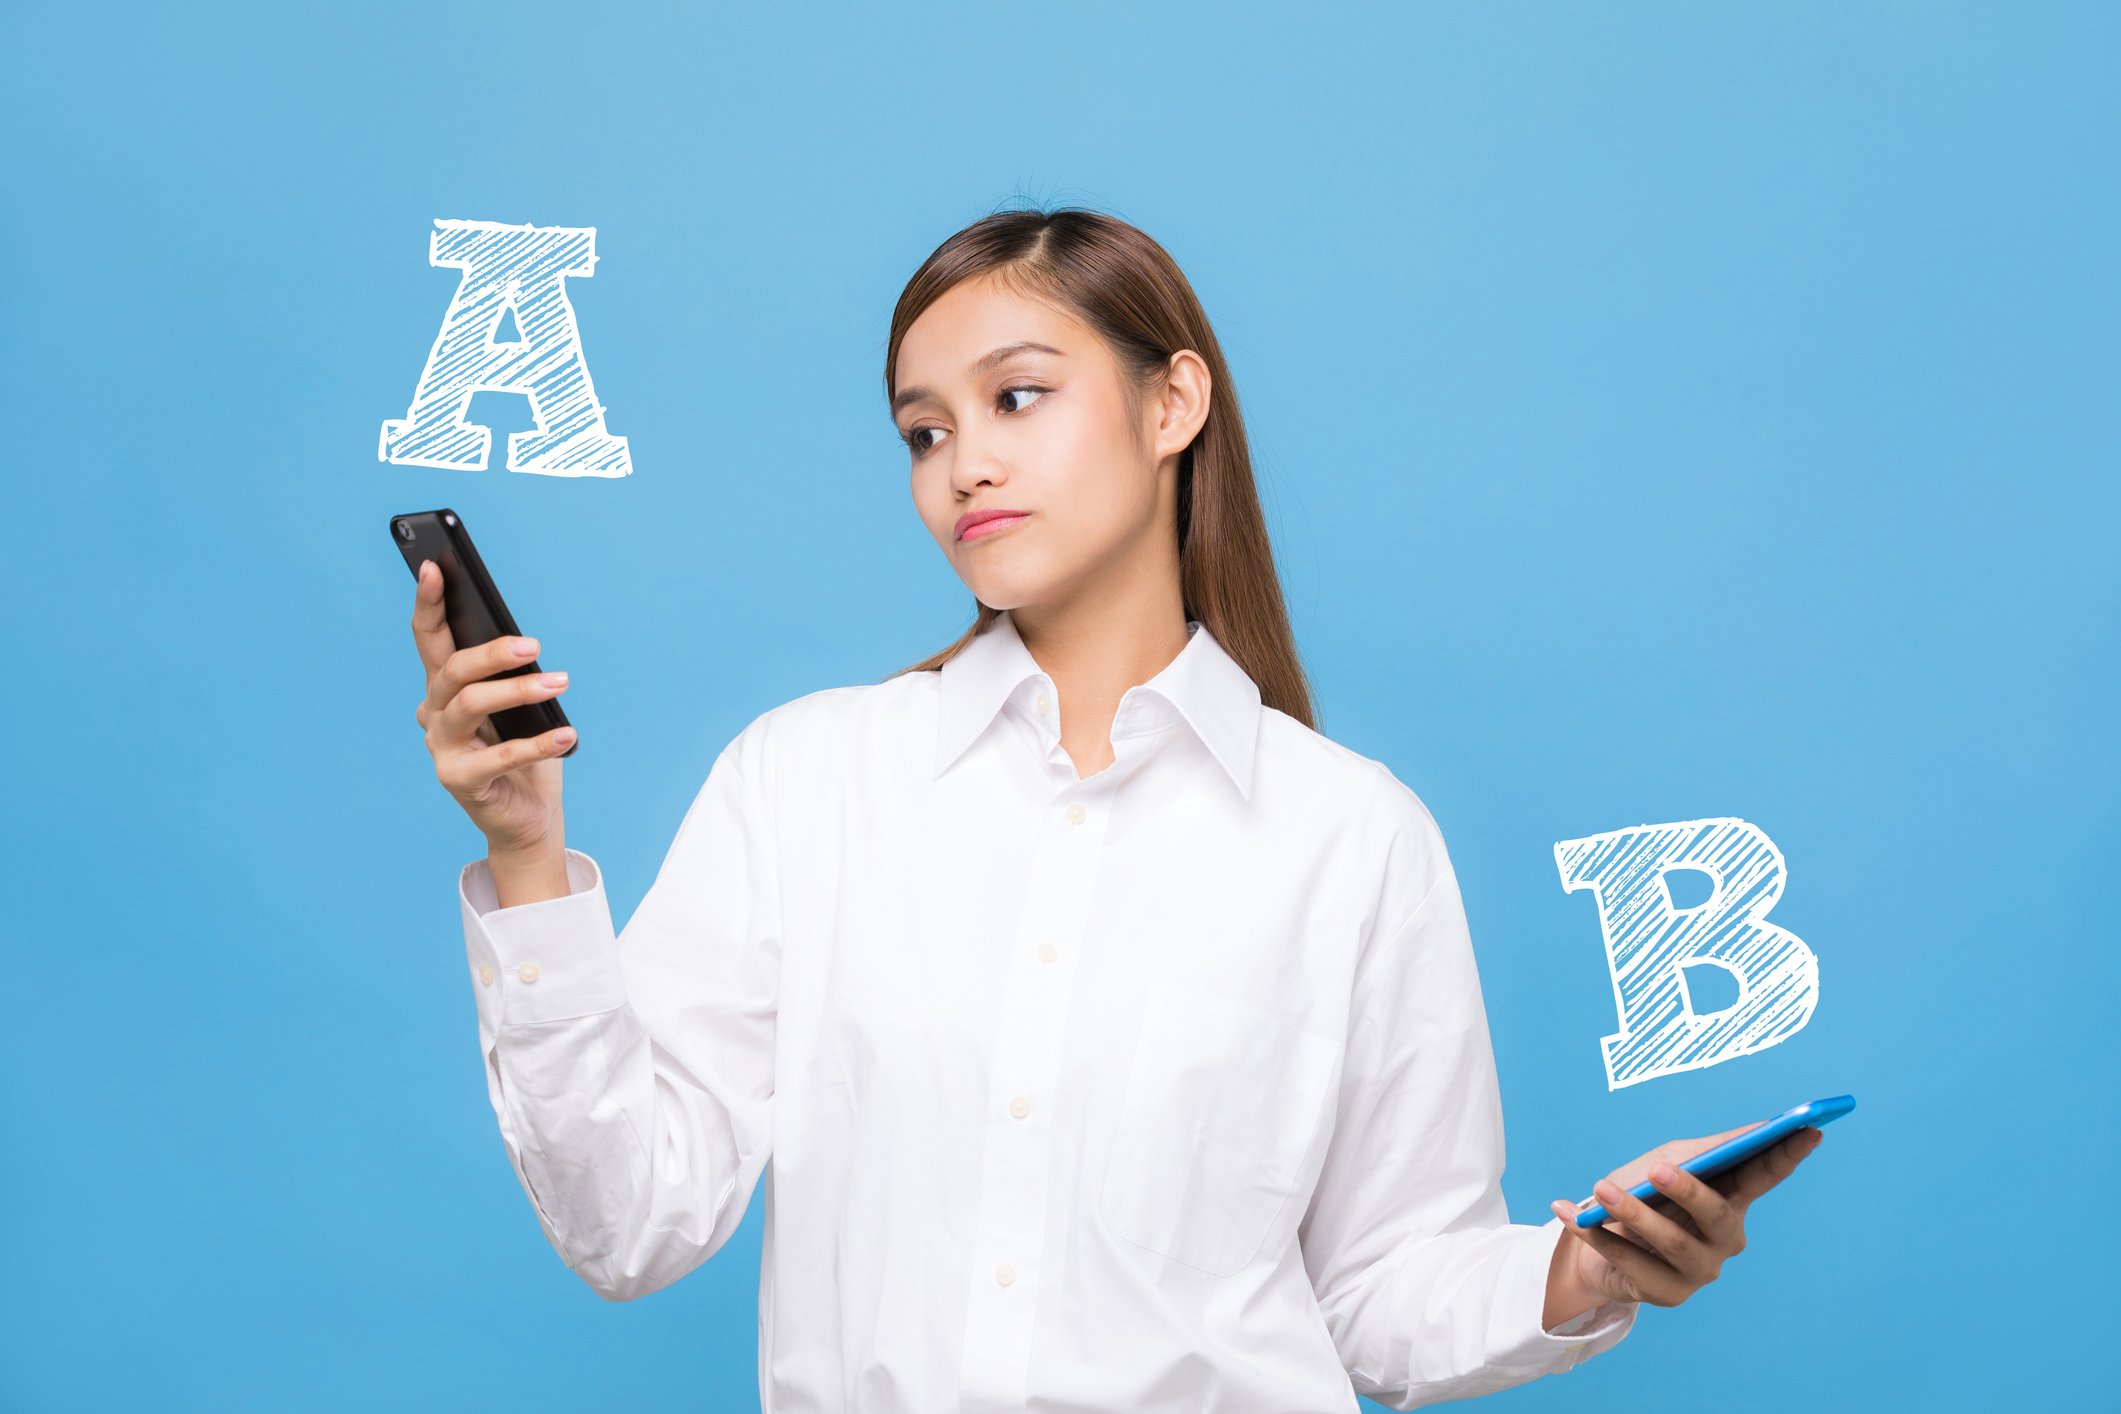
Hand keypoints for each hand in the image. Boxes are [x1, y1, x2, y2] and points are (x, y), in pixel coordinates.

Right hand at [409, 557, 575, 852]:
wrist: (527, 816)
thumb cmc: (524, 750)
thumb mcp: (519, 706)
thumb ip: (509, 675)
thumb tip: (523, 645)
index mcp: (445, 688)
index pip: (429, 637)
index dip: (428, 602)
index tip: (433, 567)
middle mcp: (434, 713)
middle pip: (452, 670)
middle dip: (490, 652)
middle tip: (533, 645)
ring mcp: (442, 747)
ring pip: (471, 705)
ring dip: (519, 691)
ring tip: (559, 683)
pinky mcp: (458, 779)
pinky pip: (499, 757)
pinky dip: (537, 745)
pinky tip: (567, 737)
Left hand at [1545, 1122, 1825, 1313]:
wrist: (1593, 1237)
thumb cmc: (1640, 1192)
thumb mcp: (1666, 1161)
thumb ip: (1704, 1152)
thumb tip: (1753, 1130)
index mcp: (1731, 1199)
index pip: (1764, 1176)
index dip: (1788, 1155)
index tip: (1810, 1128)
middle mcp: (1724, 1238)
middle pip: (1715, 1214)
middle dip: (1686, 1190)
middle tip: (1657, 1168)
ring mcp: (1700, 1270)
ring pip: (1672, 1243)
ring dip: (1632, 1212)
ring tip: (1600, 1190)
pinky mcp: (1668, 1294)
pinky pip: (1632, 1264)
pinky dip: (1598, 1234)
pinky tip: (1572, 1211)